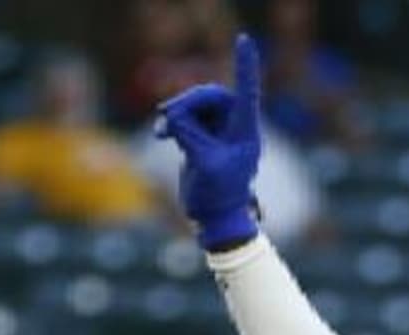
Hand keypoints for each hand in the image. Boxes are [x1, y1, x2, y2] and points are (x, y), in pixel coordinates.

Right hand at [156, 37, 266, 251]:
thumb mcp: (204, 163)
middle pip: (212, 96)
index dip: (245, 65)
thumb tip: (173, 117)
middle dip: (189, 101)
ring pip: (196, 107)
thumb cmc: (218, 197)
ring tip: (162, 130)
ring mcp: (218, 134)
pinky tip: (161, 134)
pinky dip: (173, 123)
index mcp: (245, 132)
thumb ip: (189, 135)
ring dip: (177, 113)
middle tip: (168, 114)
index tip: (244, 41)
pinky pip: (186, 120)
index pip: (247, 91)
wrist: (214, 220)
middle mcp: (235, 129)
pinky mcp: (202, 141)